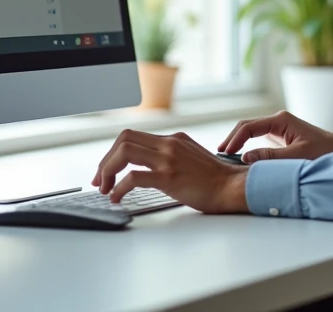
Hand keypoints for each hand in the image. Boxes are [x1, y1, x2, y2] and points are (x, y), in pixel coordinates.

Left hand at [92, 129, 248, 211]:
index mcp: (174, 139)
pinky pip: (133, 177)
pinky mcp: (169, 177)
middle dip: (105, 160)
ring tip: (105, 189)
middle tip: (100, 180)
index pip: (133, 136)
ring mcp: (168, 159)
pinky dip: (119, 188)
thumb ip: (173, 156)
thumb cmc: (215, 180)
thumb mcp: (192, 158)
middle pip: (123, 139)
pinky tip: (117, 198)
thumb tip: (150, 168)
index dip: (113, 152)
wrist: (232, 188)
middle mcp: (169, 144)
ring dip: (108, 171)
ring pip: (124, 153)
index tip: (107, 171)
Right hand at [218, 111, 332, 163]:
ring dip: (238, 143)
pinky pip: (258, 139)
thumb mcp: (297, 156)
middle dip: (232, 139)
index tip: (225, 153)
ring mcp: (278, 128)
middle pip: (246, 127)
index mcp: (281, 120)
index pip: (249, 126)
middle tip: (218, 155)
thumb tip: (245, 159)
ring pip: (251, 132)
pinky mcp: (280, 138)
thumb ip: (271, 158)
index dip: (235, 139)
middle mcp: (278, 121)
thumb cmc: (324, 152)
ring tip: (225, 157)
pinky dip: (247, 147)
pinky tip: (240, 158)